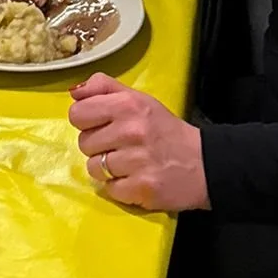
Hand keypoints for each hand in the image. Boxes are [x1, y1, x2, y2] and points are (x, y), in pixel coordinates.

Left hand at [69, 73, 207, 211]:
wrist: (204, 163)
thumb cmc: (165, 129)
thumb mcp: (138, 99)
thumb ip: (104, 88)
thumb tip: (73, 92)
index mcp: (127, 105)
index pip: (77, 113)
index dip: (86, 120)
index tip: (101, 124)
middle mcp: (130, 131)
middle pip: (84, 142)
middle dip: (98, 145)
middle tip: (120, 145)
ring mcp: (136, 162)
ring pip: (93, 168)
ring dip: (107, 168)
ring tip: (128, 163)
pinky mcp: (141, 189)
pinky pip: (109, 189)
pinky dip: (120, 187)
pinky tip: (135, 178)